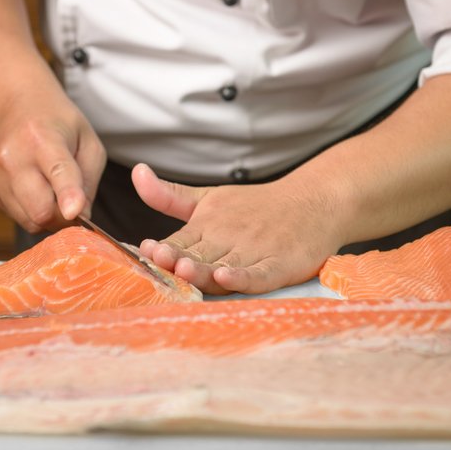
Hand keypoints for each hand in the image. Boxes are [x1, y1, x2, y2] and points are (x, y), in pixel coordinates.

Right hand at [0, 91, 106, 233]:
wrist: (15, 107)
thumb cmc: (58, 125)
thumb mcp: (88, 142)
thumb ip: (88, 180)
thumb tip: (80, 215)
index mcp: (43, 138)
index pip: (57, 171)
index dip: (67, 194)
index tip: (74, 211)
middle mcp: (13, 157)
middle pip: (40, 210)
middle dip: (63, 218)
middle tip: (73, 204)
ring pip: (30, 221)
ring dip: (49, 216)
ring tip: (52, 188)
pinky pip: (19, 218)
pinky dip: (33, 212)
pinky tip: (35, 188)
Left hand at [133, 164, 344, 294]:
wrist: (313, 202)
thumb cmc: (256, 206)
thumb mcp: (209, 197)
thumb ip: (169, 195)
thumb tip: (137, 171)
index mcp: (207, 224)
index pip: (178, 241)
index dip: (161, 249)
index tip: (144, 249)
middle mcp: (228, 238)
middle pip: (198, 255)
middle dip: (177, 259)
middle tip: (159, 259)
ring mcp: (254, 251)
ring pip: (223, 265)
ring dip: (204, 269)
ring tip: (185, 270)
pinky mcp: (279, 264)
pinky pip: (258, 274)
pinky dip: (243, 277)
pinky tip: (227, 278)